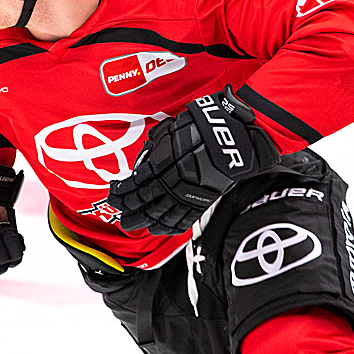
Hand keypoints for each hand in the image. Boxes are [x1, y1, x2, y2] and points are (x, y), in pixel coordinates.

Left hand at [107, 86, 279, 235]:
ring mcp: (188, 193)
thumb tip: (146, 155)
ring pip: (161, 212)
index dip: (124, 189)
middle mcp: (173, 179)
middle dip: (129, 208)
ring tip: (131, 224)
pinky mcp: (203, 201)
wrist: (238, 137)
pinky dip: (168, 226)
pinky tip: (158, 228)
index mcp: (163, 160)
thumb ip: (158, 142)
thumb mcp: (176, 126)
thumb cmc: (208, 126)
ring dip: (143, 220)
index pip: (137, 180)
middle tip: (119, 214)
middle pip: (145, 199)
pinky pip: (182, 218)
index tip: (114, 192)